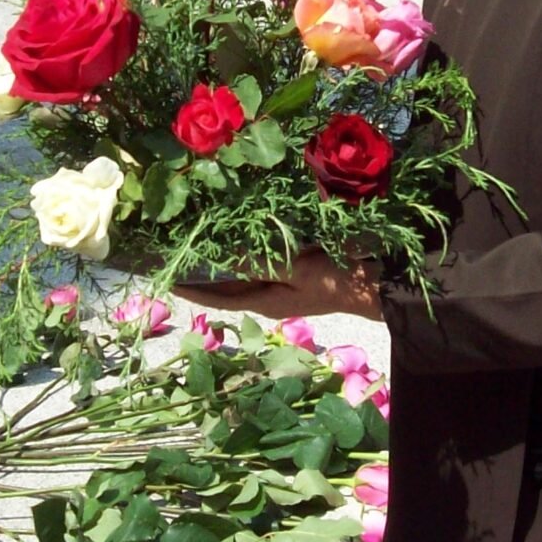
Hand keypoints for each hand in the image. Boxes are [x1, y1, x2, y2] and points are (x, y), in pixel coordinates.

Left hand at [175, 249, 383, 322]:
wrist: (373, 285)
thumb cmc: (335, 279)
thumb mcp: (294, 269)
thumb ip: (257, 262)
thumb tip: (221, 257)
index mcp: (265, 302)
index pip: (218, 299)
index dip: (193, 290)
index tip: (168, 279)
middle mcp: (268, 297)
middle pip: (227, 288)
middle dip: (202, 275)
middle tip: (177, 256)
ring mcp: (282, 287)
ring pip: (242, 276)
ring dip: (221, 263)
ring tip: (199, 245)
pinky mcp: (295, 275)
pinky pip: (260, 265)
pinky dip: (244, 254)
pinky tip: (238, 239)